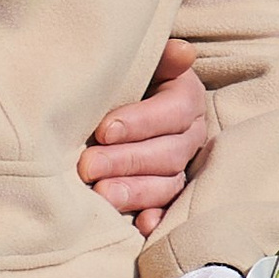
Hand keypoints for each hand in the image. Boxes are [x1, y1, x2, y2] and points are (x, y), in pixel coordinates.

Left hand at [77, 37, 211, 237]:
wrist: (118, 96)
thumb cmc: (123, 75)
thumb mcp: (139, 60)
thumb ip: (160, 57)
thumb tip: (181, 52)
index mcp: (186, 98)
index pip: (174, 111)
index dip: (141, 122)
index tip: (103, 129)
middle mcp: (191, 134)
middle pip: (169, 152)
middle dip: (127, 161)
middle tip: (88, 167)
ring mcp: (181, 166)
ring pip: (168, 183)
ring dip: (136, 192)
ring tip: (103, 196)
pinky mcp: (168, 190)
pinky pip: (168, 208)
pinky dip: (155, 218)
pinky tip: (139, 225)